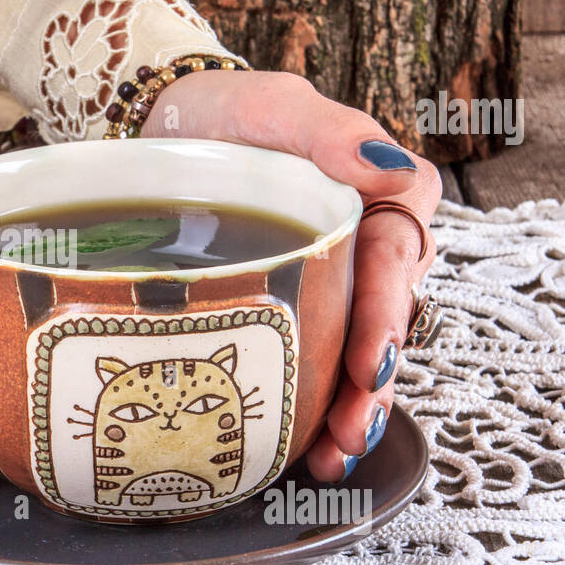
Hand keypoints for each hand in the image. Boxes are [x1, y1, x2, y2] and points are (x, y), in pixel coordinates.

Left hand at [142, 70, 440, 482]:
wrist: (166, 130)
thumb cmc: (230, 113)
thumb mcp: (278, 107)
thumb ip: (331, 132)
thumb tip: (389, 167)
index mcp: (378, 200)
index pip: (397, 262)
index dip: (387, 316)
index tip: (369, 360)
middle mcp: (363, 250)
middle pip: (385, 325)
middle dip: (373, 386)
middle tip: (353, 429)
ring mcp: (328, 286)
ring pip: (354, 356)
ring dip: (351, 411)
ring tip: (334, 456)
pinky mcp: (290, 310)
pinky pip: (312, 365)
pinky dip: (312, 412)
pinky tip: (303, 453)